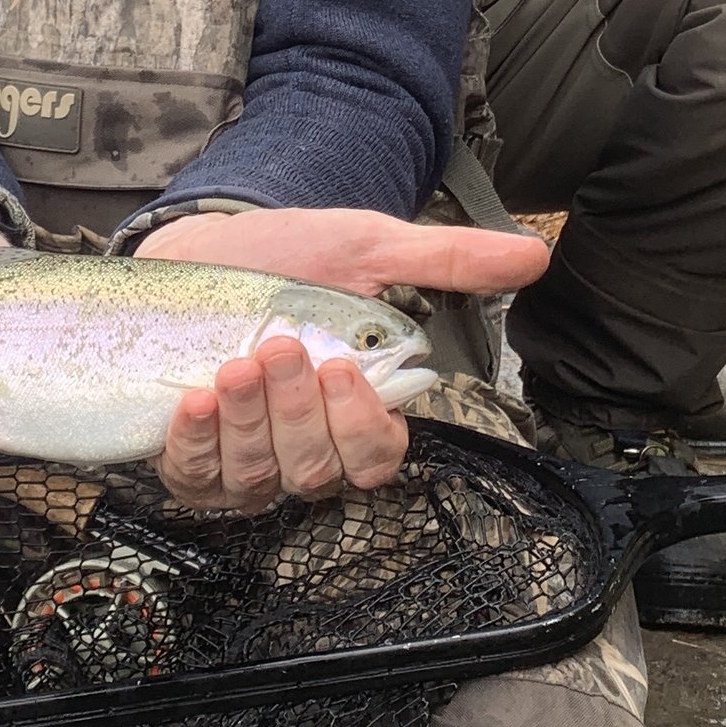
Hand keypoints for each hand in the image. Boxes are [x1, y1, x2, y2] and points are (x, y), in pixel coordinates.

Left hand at [137, 202, 549, 511]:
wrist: (199, 248)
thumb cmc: (288, 256)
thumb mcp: (369, 249)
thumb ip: (448, 261)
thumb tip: (534, 255)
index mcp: (355, 410)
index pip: (376, 457)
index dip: (361, 426)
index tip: (342, 371)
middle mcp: (304, 446)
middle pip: (317, 470)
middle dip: (297, 411)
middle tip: (282, 348)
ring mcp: (247, 460)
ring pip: (258, 478)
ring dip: (249, 421)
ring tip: (237, 363)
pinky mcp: (191, 459)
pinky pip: (196, 478)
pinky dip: (196, 442)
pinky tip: (198, 398)